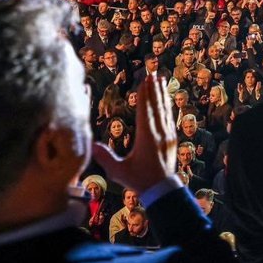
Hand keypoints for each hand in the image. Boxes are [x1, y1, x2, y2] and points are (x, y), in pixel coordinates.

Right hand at [92, 76, 176, 192]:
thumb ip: (105, 157)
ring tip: (160, 79)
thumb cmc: (139, 180)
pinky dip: (166, 105)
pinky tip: (165, 99)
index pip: (145, 111)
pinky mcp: (171, 138)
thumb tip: (90, 144)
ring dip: (161, 93)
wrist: (162, 190)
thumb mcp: (118, 171)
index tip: (144, 80)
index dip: (145, 94)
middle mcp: (160, 133)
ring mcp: (168, 135)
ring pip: (164, 109)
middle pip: (156, 106)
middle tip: (152, 72)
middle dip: (153, 88)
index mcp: (147, 138)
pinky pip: (169, 117)